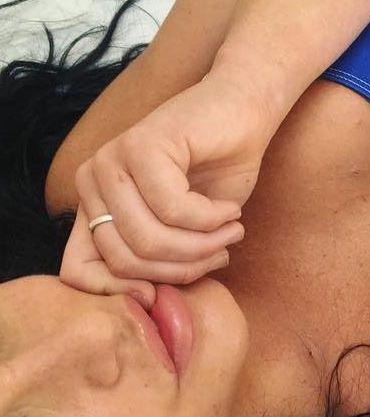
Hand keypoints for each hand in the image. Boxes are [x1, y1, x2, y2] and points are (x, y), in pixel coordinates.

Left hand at [59, 71, 279, 309]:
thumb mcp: (184, 231)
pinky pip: (174, 210)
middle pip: (125, 261)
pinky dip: (213, 219)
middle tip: (221, 253)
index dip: (124, 293)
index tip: (171, 290)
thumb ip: (159, 261)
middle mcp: (92, 182)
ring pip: (149, 239)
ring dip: (204, 245)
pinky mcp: (141, 145)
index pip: (79, 272)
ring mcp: (112, 160)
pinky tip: (231, 210)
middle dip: (183, 268)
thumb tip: (147, 301)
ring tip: (231, 232)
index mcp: (95, 206)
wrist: (244, 114)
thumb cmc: (219, 173)